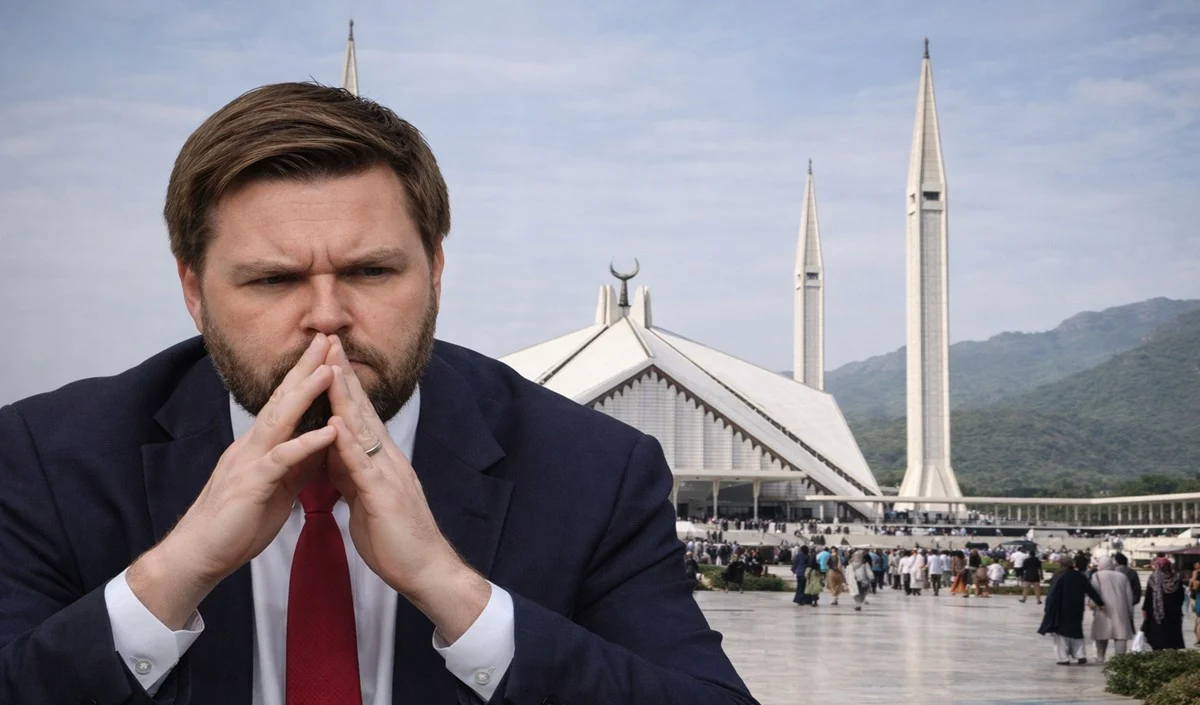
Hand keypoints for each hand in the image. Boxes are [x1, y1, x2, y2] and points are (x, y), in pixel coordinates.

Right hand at [128, 335, 338, 627]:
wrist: (201, 555)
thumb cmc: (238, 524)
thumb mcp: (277, 488)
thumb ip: (298, 465)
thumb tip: (322, 448)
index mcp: (260, 446)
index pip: (285, 402)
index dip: (305, 376)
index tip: (328, 352)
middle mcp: (252, 446)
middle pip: (282, 399)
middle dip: (305, 368)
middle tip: (327, 339)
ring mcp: (249, 462)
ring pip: (281, 420)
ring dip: (306, 394)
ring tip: (329, 371)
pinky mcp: (252, 485)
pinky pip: (282, 459)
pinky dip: (306, 443)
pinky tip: (328, 432)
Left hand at [323, 337, 489, 641]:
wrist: (425, 570)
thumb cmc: (396, 540)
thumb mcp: (366, 500)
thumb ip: (352, 475)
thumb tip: (334, 456)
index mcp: (382, 460)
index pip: (359, 413)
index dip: (343, 383)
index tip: (326, 355)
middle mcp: (388, 458)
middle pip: (362, 409)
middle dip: (342, 374)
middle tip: (327, 340)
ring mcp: (388, 474)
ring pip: (362, 428)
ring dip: (344, 395)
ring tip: (329, 365)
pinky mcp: (384, 496)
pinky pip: (363, 465)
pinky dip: (348, 442)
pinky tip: (336, 422)